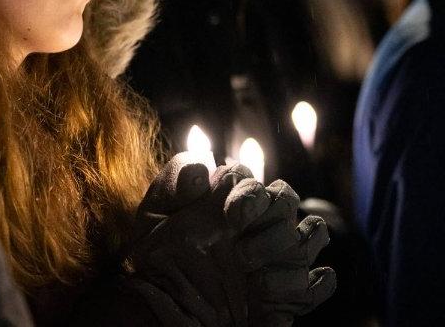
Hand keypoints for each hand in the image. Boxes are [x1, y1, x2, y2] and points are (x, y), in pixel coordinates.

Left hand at [129, 154, 335, 325]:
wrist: (167, 306)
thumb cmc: (160, 255)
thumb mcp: (154, 214)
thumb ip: (175, 183)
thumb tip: (202, 169)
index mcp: (227, 196)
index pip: (250, 178)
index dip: (246, 194)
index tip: (230, 216)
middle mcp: (257, 219)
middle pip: (285, 197)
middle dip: (270, 217)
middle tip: (241, 250)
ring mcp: (277, 253)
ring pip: (312, 232)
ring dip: (287, 251)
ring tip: (253, 278)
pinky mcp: (291, 291)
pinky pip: (322, 281)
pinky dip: (307, 286)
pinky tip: (269, 296)